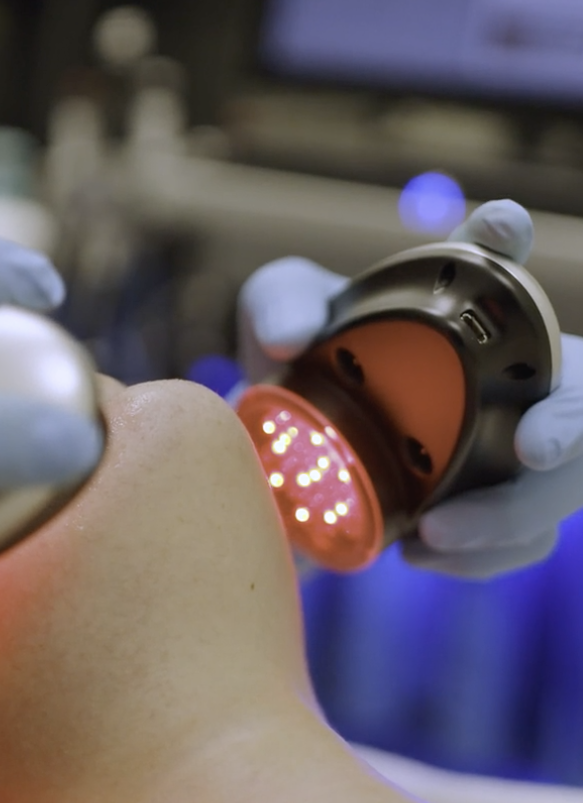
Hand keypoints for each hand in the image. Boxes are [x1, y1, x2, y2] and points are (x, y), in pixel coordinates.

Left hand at [239, 199, 582, 578]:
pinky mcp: (489, 508)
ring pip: (562, 483)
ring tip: (433, 533)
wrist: (278, 464)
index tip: (499, 227)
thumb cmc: (293, 374)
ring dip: (513, 513)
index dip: (502, 239)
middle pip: (576, 388)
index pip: (490, 260)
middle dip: (576, 418)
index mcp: (448, 309)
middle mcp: (496, 371)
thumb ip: (278, 306)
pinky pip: (521, 539)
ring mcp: (503, 445)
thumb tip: (292, 338)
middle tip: (534, 447)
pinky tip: (420, 553)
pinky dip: (481, 553)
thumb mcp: (274, 321)